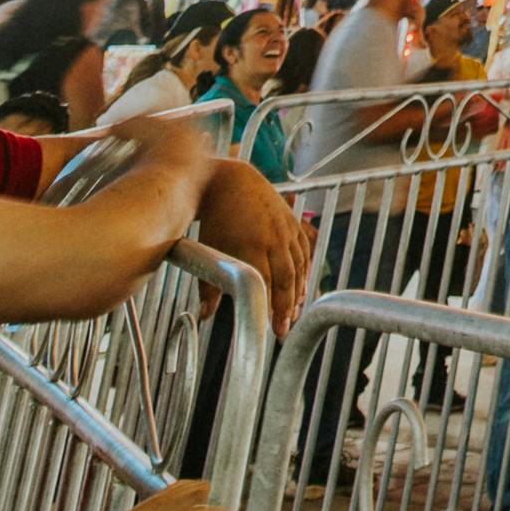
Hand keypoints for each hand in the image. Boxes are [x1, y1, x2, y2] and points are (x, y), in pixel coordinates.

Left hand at [193, 154, 309, 324]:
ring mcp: (286, 229)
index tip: (272, 330)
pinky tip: (300, 287)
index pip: (267, 285)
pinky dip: (305, 271)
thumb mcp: (210, 250)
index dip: (272, 309)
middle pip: (288, 279)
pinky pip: (305, 251)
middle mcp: (274, 238)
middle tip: (284, 329)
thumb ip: (209, 286)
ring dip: (298, 292)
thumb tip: (204, 316)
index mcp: (252, 246)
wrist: (230, 181)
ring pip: (300, 266)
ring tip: (292, 313)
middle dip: (287, 308)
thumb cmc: (216, 219)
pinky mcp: (292, 222)